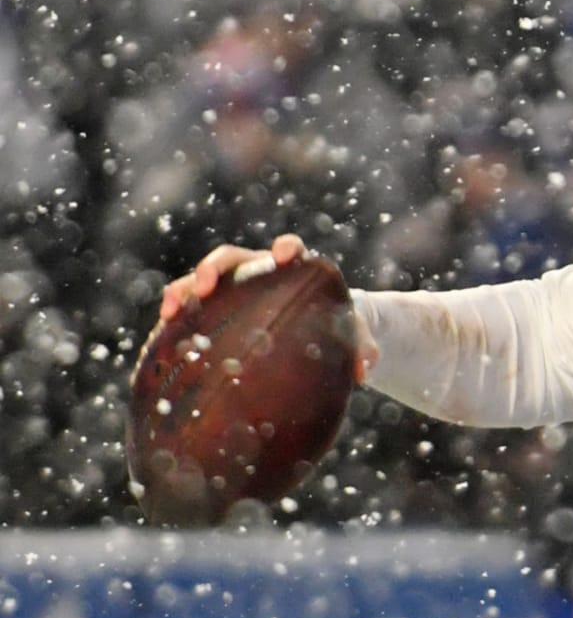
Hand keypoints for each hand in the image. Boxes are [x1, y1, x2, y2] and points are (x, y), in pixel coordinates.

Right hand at [157, 235, 377, 382]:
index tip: (285, 252)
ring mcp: (230, 291)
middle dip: (216, 266)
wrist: (314, 333)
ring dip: (184, 289)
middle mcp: (256, 273)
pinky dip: (176, 317)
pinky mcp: (213, 311)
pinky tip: (162, 336)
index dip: (286, 248)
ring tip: (171, 308)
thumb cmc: (335, 328)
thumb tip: (365, 369)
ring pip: (200, 281)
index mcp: (293, 271)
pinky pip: (189, 310)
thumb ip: (362, 346)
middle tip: (207, 283)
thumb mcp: (353, 336)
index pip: (289, 251)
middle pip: (231, 259)